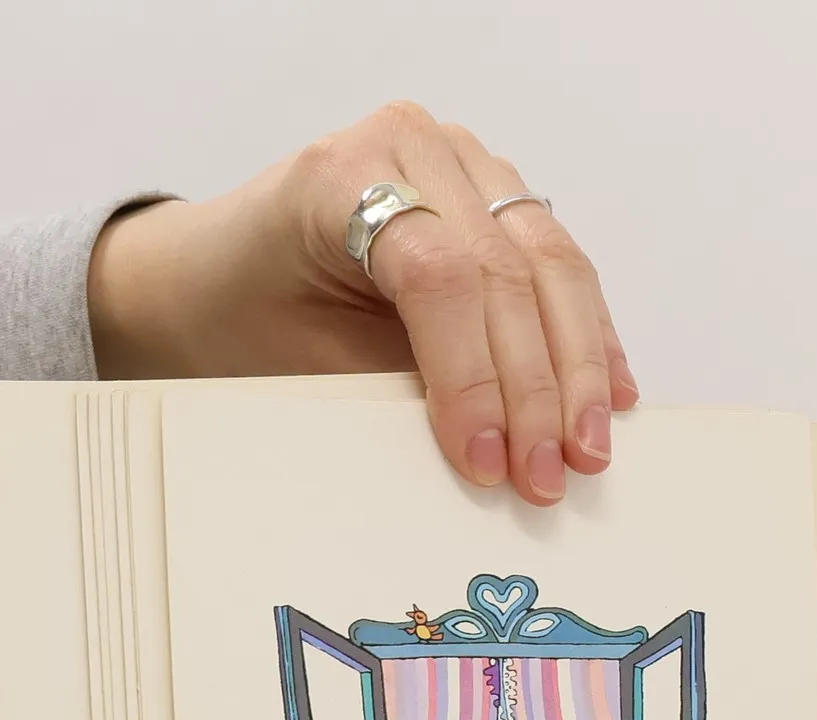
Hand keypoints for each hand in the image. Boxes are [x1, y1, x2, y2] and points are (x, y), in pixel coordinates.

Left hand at [87, 101, 637, 505]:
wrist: (207, 273)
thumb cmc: (237, 315)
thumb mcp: (292, 360)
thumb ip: (384, 388)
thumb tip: (482, 451)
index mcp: (343, 174)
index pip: (438, 276)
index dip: (473, 376)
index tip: (485, 460)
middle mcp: (413, 146)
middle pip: (506, 268)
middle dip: (538, 386)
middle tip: (550, 475)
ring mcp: (461, 162)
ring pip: (549, 260)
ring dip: (578, 364)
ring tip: (591, 448)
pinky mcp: (491, 194)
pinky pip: (554, 263)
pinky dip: (583, 335)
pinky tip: (610, 394)